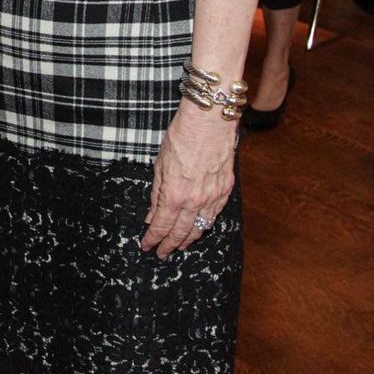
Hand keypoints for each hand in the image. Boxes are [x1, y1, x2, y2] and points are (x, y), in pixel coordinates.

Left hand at [140, 104, 236, 258]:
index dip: (153, 238)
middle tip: (161, 253)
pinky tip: (199, 227)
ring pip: (200, 227)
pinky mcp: (226, 189)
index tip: (147, 245)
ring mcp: (213, 196)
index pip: (161, 225)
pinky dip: (205, 224)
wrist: (210, 120)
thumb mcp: (160, 164)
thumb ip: (157, 193)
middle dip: (169, 245)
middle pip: (181, 232)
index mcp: (174, 194)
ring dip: (188, 239)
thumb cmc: (181, 136)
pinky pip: (214, 214)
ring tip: (179, 245)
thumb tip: (152, 215)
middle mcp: (195, 200)